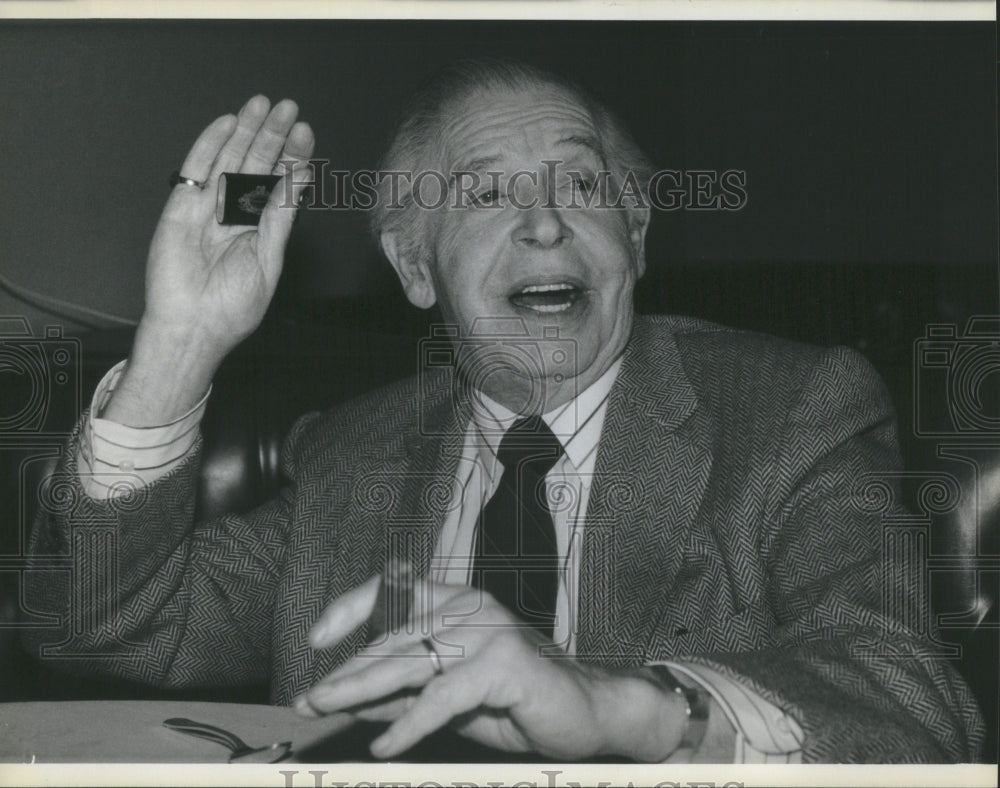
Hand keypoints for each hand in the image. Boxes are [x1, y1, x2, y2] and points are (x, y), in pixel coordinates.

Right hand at [144, 95, 314, 359]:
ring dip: (245, 132)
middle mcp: (234, 215)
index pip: (277, 185)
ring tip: (262, 105)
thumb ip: (279, 218)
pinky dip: (209, 146)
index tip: (304, 133)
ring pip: (228, 161)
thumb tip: (298, 181)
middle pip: (255, 166)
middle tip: (288, 108)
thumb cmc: (233, 306)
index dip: (290, 158)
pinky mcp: (180, 209)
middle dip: (272, 136)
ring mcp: (206, 209)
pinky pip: (195, 170)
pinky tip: (227, 123)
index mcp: (258, 229)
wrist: (194, 328)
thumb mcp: (268, 258)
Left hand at [295, 577, 689, 761]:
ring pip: (411, 662)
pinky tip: (384, 745)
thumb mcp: (449, 696)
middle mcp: (471, 607)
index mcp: (458, 602)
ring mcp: (488, 631)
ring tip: (329, 710)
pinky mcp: (503, 663)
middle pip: (394, 637)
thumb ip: (404, 693)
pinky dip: (409, 724)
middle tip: (311, 697)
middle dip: (347, 670)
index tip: (316, 638)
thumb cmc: (517, 701)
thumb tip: (350, 700)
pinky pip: (442, 695)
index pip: (393, 592)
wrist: (587, 713)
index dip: (351, 609)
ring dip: (362, 690)